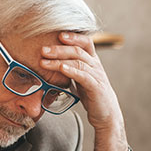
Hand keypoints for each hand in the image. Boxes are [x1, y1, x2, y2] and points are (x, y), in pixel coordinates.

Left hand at [40, 32, 130, 150]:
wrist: (107, 116)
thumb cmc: (93, 97)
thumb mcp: (81, 80)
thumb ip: (72, 69)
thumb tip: (54, 62)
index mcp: (93, 62)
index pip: (85, 42)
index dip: (73, 36)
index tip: (57, 34)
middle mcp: (96, 66)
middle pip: (78, 50)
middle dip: (59, 48)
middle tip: (43, 49)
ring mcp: (97, 76)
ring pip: (78, 61)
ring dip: (59, 59)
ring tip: (44, 60)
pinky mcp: (96, 87)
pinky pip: (83, 75)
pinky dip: (71, 70)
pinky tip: (61, 68)